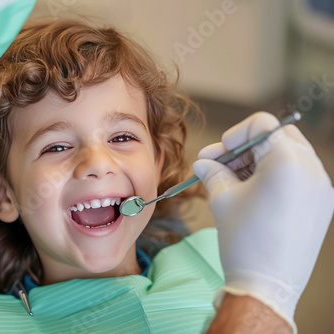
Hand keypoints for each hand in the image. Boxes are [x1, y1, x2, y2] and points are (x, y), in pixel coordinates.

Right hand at [192, 112, 333, 330]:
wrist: (267, 286)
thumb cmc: (244, 240)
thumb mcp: (222, 198)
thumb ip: (212, 172)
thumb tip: (203, 162)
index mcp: (288, 162)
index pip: (261, 125)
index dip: (234, 135)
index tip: (218, 154)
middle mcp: (312, 169)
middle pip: (277, 137)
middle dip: (245, 148)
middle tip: (221, 165)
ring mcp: (321, 187)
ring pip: (288, 155)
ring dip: (259, 161)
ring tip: (233, 181)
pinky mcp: (322, 204)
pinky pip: (298, 175)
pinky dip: (274, 176)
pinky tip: (252, 192)